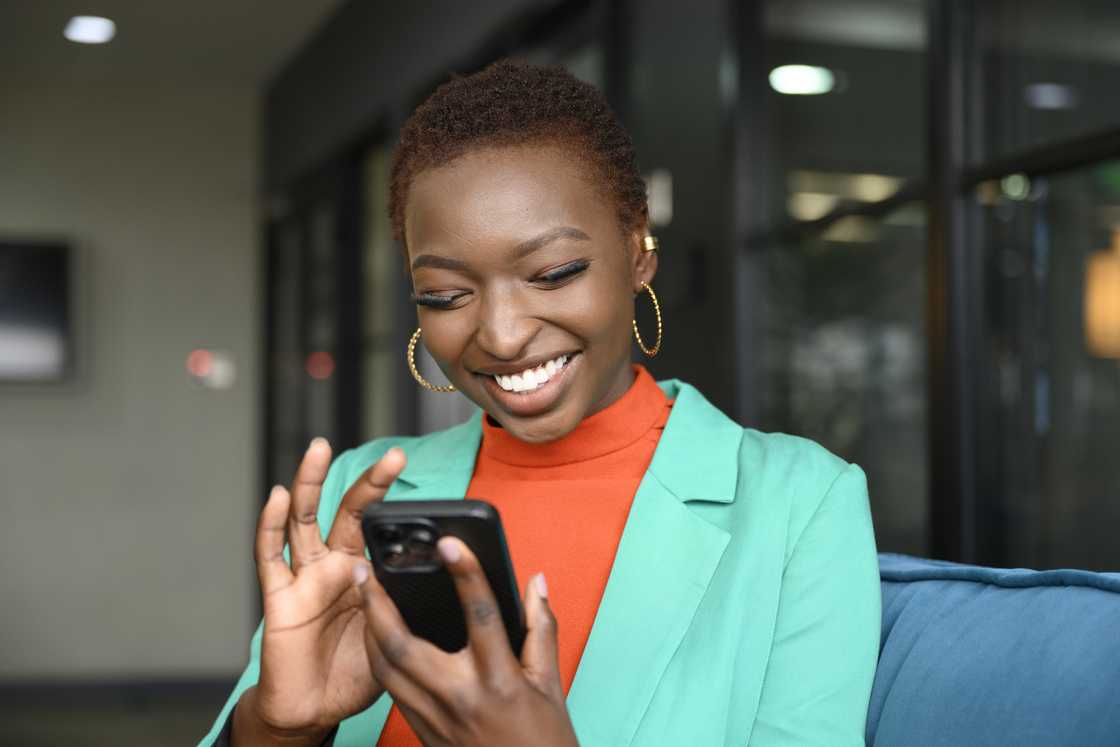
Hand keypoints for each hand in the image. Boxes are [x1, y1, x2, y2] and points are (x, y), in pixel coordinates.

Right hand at [234, 440, 406, 743]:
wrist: (314, 710)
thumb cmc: (354, 673)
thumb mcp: (394, 636)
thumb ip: (408, 608)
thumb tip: (447, 587)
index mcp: (365, 572)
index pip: (382, 526)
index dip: (399, 504)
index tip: (427, 482)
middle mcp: (334, 565)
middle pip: (349, 512)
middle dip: (370, 483)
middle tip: (395, 456)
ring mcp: (305, 577)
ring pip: (303, 519)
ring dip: (309, 482)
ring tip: (320, 447)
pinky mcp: (279, 596)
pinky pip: (270, 556)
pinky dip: (269, 524)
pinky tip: (275, 495)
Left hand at [352, 537, 578, 746]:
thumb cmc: (544, 743)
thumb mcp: (551, 684)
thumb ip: (541, 628)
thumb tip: (535, 583)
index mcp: (500, 681)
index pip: (480, 616)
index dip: (466, 574)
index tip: (450, 542)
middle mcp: (461, 698)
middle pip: (404, 644)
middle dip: (378, 603)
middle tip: (364, 568)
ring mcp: (436, 718)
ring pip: (386, 668)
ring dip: (369, 627)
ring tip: (362, 594)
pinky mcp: (423, 732)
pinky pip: (391, 689)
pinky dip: (380, 657)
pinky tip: (378, 636)